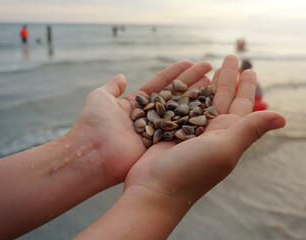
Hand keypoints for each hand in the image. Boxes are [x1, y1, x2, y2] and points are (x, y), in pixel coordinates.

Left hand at [72, 60, 212, 185]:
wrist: (92, 155)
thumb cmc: (93, 124)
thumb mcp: (99, 98)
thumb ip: (112, 87)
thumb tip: (122, 76)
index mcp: (137, 105)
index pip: (161, 84)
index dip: (176, 73)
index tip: (191, 62)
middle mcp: (150, 117)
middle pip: (175, 95)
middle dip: (192, 82)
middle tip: (210, 70)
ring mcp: (157, 131)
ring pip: (180, 111)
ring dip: (196, 97)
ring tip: (214, 83)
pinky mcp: (162, 145)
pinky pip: (180, 129)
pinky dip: (193, 119)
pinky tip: (209, 108)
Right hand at [123, 55, 285, 203]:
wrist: (154, 191)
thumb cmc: (191, 172)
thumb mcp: (225, 149)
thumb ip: (250, 130)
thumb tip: (283, 117)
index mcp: (227, 135)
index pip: (241, 105)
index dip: (246, 87)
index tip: (250, 69)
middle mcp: (211, 132)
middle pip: (222, 98)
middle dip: (227, 78)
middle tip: (230, 57)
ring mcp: (189, 132)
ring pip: (201, 100)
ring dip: (207, 83)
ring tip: (209, 65)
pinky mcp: (169, 131)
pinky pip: (180, 106)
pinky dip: (184, 93)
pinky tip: (185, 83)